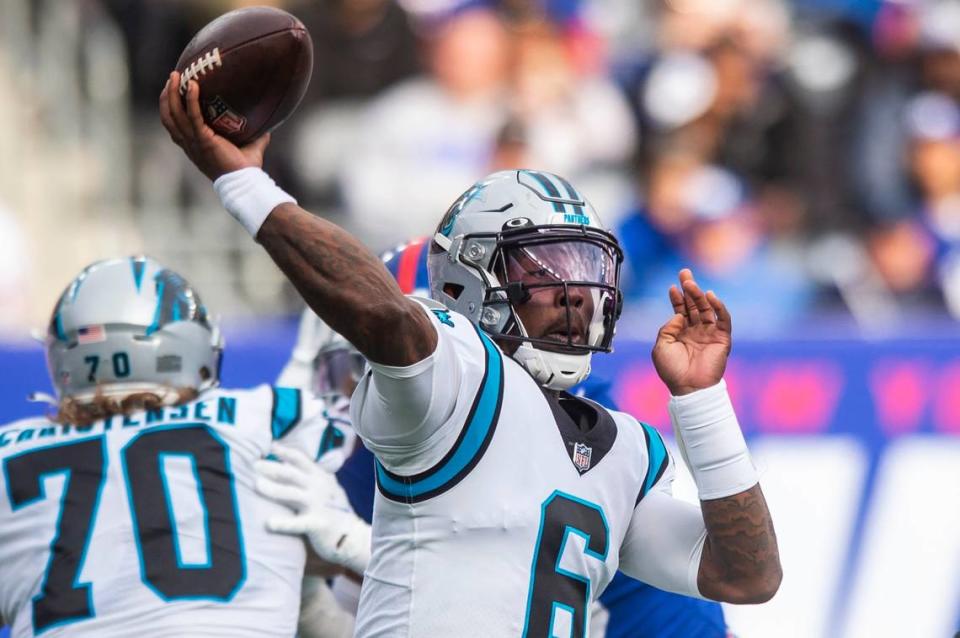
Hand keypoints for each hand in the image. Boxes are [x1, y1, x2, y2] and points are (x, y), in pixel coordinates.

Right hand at [159, 70, 269, 180]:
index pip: (174, 125)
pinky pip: (192, 116)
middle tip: (173, 77)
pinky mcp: (203, 140)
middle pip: (169, 117)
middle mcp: (190, 144)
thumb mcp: (249, 147)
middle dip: (166, 96)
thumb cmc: (246, 168)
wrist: (245, 181)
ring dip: (172, 93)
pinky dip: (190, 100)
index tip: (173, 91)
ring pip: (174, 114)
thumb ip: (255, 135)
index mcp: (194, 146)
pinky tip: (192, 85)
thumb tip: (267, 124)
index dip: (170, 108)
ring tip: (176, 75)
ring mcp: (194, 142)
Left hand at [254, 443, 370, 574]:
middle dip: (272, 468)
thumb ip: (311, 476)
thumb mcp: (326, 488)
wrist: (353, 536)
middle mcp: (319, 488)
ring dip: (274, 489)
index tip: (271, 447)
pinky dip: (284, 523)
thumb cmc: (334, 511)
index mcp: (320, 478)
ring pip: (292, 494)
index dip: (285, 452)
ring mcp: (318, 505)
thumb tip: (288, 462)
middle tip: (254, 465)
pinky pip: (299, 523)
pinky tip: (269, 523)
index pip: (301, 460)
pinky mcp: (318, 524)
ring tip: (256, 485)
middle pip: (292, 474)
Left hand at [652, 269, 731, 395]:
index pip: (680, 310)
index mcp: (681, 333)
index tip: (672, 287)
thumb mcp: (661, 346)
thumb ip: (667, 327)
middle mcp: (696, 331)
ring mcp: (709, 334)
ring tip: (691, 284)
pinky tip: (710, 296)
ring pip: (706, 309)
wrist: (689, 388)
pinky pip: (723, 319)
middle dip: (689, 288)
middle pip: (694, 305)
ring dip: (699, 295)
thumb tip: (678, 315)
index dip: (677, 298)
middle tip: (684, 273)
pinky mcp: (722, 339)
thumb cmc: (672, 370)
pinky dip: (719, 307)